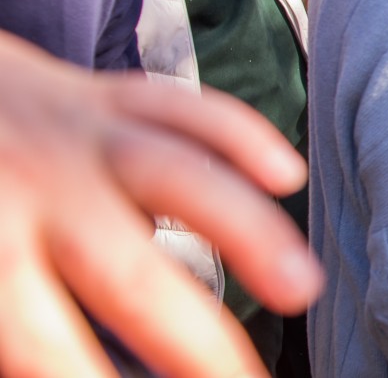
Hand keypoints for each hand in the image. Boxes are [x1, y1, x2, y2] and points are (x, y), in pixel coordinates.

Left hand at [0, 32, 322, 377]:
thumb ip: (8, 320)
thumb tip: (53, 359)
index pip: (45, 348)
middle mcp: (38, 192)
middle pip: (130, 279)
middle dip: (199, 345)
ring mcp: (81, 136)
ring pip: (180, 175)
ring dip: (248, 232)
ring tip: (300, 288)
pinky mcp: (107, 94)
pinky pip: (182, 105)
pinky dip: (238, 132)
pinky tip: (285, 174)